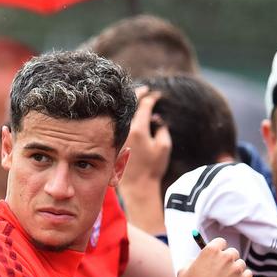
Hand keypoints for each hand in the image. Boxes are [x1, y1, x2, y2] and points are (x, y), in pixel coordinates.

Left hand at [116, 87, 171, 234]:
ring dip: (129, 104)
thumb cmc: (152, 168)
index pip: (143, 104)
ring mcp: (117, 134)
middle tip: (145, 91)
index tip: (156, 95)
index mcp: (138, 129)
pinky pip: (116, 121)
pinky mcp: (113, 140)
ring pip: (121, 111)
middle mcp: (124, 129)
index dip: (151, 97)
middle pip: (129, 103)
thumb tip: (155, 117)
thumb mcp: (163, 147)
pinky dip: (123, 114)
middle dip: (138, 94)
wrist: (137, 186)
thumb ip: (161, 128)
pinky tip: (128, 114)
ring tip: (137, 98)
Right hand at [177, 237, 251, 276]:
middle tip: (222, 270)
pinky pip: (247, 274)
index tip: (217, 255)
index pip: (221, 242)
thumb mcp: (184, 270)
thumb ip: (193, 261)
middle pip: (233, 252)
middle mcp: (226, 257)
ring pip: (241, 264)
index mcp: (211, 250)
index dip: (219, 249)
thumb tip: (197, 260)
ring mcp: (236, 269)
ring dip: (235, 270)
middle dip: (228, 260)